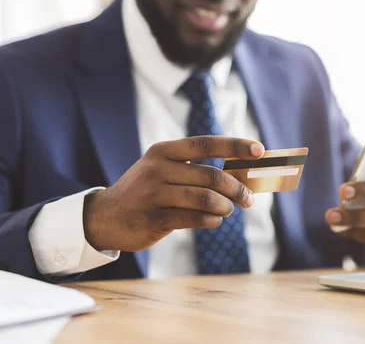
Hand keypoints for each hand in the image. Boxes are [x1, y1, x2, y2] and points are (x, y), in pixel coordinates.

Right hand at [83, 136, 264, 251]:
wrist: (105, 216)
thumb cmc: (147, 191)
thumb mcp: (164, 170)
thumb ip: (196, 171)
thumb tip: (241, 176)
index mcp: (164, 151)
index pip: (207, 143)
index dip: (236, 146)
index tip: (260, 150)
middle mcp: (158, 168)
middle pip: (211, 175)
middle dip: (237, 188)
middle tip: (249, 199)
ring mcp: (154, 194)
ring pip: (206, 199)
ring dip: (225, 207)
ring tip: (228, 210)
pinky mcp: (154, 219)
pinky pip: (195, 219)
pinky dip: (212, 220)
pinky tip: (214, 220)